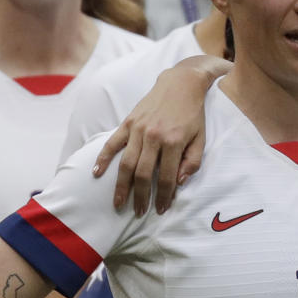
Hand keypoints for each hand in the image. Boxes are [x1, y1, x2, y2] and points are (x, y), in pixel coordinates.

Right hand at [92, 69, 206, 216]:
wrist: (180, 84)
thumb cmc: (192, 114)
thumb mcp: (201, 138)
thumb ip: (192, 162)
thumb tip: (178, 182)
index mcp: (174, 142)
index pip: (167, 177)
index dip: (164, 197)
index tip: (161, 210)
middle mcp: (154, 136)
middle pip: (143, 175)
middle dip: (141, 197)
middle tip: (139, 212)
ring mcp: (138, 129)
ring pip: (126, 163)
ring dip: (121, 186)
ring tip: (118, 203)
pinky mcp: (128, 122)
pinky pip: (112, 143)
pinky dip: (103, 158)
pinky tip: (97, 173)